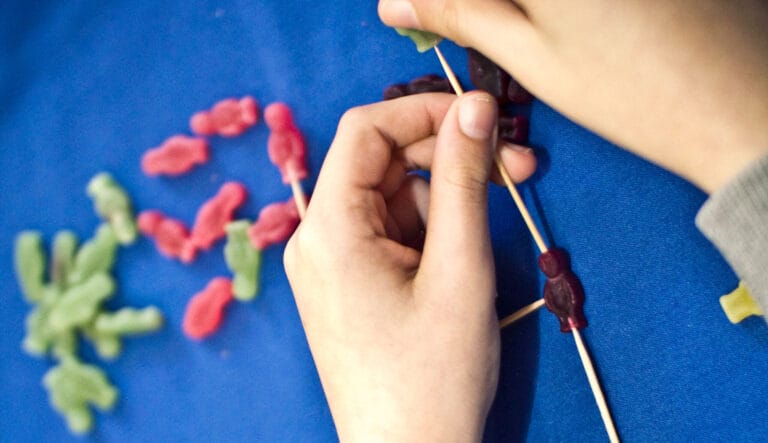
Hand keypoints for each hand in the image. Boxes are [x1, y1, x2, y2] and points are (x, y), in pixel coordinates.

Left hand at [284, 92, 535, 440]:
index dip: (425, 111)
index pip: (365, 130)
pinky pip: (391, 232)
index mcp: (329, 230)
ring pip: (394, 198)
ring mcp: (331, 263)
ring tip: (483, 248)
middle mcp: (318, 240)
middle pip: (383, 163)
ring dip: (446, 203)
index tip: (484, 116)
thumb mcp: (459, 269)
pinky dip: (431, 233)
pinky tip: (458, 266)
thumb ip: (465, 180)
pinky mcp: (350, 283)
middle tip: (517, 168)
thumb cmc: (432, 378)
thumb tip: (474, 107)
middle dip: (448, 158)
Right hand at [379, 0, 767, 192]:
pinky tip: (568, 21)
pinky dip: (552, 7)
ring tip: (525, 28)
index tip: (417, 14)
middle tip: (476, 24)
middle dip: (483, 7)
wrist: (736, 103)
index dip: (438, 2)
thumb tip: (395, 2)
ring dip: (517, 10)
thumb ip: (461, 15)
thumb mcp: (532, 55)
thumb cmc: (631, 91)